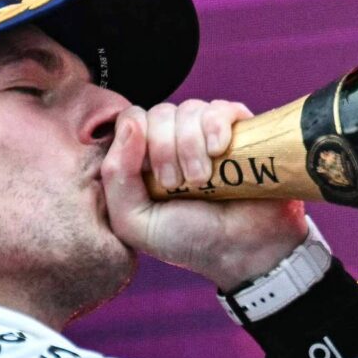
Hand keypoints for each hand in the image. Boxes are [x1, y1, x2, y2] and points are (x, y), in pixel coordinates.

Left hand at [101, 100, 307, 289]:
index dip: (138, 142)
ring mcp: (207, 134)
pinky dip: (216, 126)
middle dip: (166, 150)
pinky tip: (220, 151)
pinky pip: (221, 107)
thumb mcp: (134, 222)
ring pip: (188, 109)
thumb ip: (116, 177)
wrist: (242, 250)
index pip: (131, 120)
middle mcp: (174, 140)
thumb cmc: (188, 239)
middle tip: (180, 185)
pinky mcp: (239, 130)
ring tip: (203, 179)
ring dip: (191, 146)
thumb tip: (131, 124)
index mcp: (145, 157)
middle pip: (158, 113)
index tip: (156, 180)